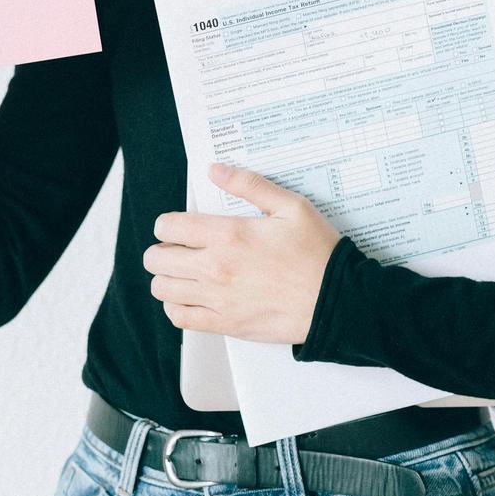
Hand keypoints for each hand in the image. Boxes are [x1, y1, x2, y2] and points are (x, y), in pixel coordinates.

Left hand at [144, 162, 341, 344]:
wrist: (337, 300)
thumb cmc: (317, 254)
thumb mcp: (291, 206)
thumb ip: (249, 184)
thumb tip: (215, 170)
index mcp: (228, 235)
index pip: (169, 227)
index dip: (167, 224)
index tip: (177, 226)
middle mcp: (216, 268)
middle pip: (157, 259)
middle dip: (162, 250)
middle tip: (178, 249)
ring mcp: (218, 299)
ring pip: (162, 289)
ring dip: (167, 278)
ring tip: (183, 273)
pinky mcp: (226, 325)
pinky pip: (180, 318)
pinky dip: (177, 307)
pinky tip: (190, 298)